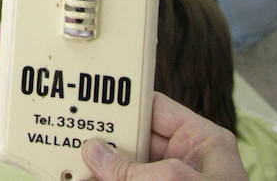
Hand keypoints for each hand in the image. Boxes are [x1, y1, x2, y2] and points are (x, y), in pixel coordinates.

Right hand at [80, 93, 246, 180]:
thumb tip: (96, 154)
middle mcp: (186, 159)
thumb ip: (133, 168)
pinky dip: (107, 180)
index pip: (155, 109)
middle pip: (135, 140)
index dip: (124, 105)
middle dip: (106, 143)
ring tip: (74, 167)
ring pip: (127, 169)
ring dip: (101, 169)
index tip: (91, 103)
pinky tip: (84, 179)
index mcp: (202, 141)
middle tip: (75, 140)